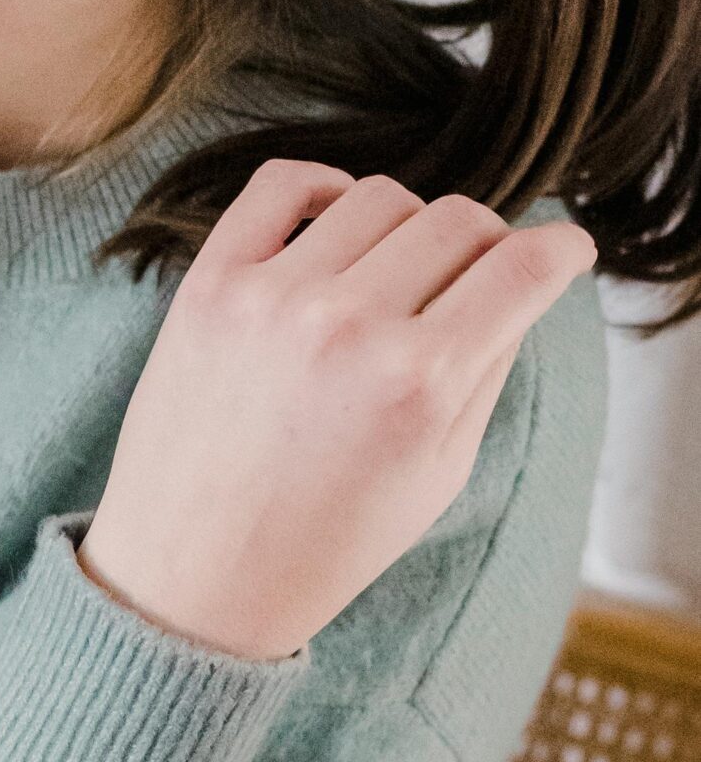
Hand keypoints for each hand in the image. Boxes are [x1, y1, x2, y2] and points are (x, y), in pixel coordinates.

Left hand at [76, 159, 597, 660]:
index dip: (564, 250)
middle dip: (490, 243)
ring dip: (410, 224)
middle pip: (459, 222)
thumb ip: (488, 367)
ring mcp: (273, 296)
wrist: (194, 578)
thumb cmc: (325, 540)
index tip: (568, 249)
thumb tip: (518, 282)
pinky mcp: (211, 283)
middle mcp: (348, 325)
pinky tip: (340, 221)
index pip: (522, 268)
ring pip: (380, 196)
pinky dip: (325, 186)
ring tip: (402, 272)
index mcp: (419, 383)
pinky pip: (282, 183)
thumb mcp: (440, 473)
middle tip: (481, 275)